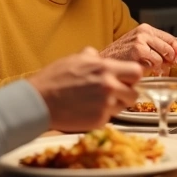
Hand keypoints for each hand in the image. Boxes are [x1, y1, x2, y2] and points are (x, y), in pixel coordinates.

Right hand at [27, 48, 141, 131]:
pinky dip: (102, 115)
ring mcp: (105, 105)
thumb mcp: (74, 59)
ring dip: (115, 105)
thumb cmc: (54, 79)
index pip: (136, 72)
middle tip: (113, 93)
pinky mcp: (99, 121)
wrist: (39, 102)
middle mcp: (109, 87)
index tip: (126, 79)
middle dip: (126, 93)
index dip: (132, 76)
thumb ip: (92, 56)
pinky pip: (109, 118)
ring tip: (97, 101)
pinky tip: (88, 110)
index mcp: (106, 69)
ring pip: (123, 107)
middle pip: (134, 93)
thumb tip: (99, 56)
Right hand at [100, 24, 176, 73]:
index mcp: (145, 29)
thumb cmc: (120, 56)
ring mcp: (140, 42)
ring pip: (163, 58)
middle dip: (171, 59)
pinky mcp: (138, 53)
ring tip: (147, 67)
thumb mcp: (139, 46)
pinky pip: (155, 65)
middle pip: (170, 48)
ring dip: (159, 66)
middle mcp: (143, 33)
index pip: (171, 38)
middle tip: (163, 66)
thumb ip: (160, 47)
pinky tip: (143, 70)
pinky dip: (152, 70)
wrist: (102, 62)